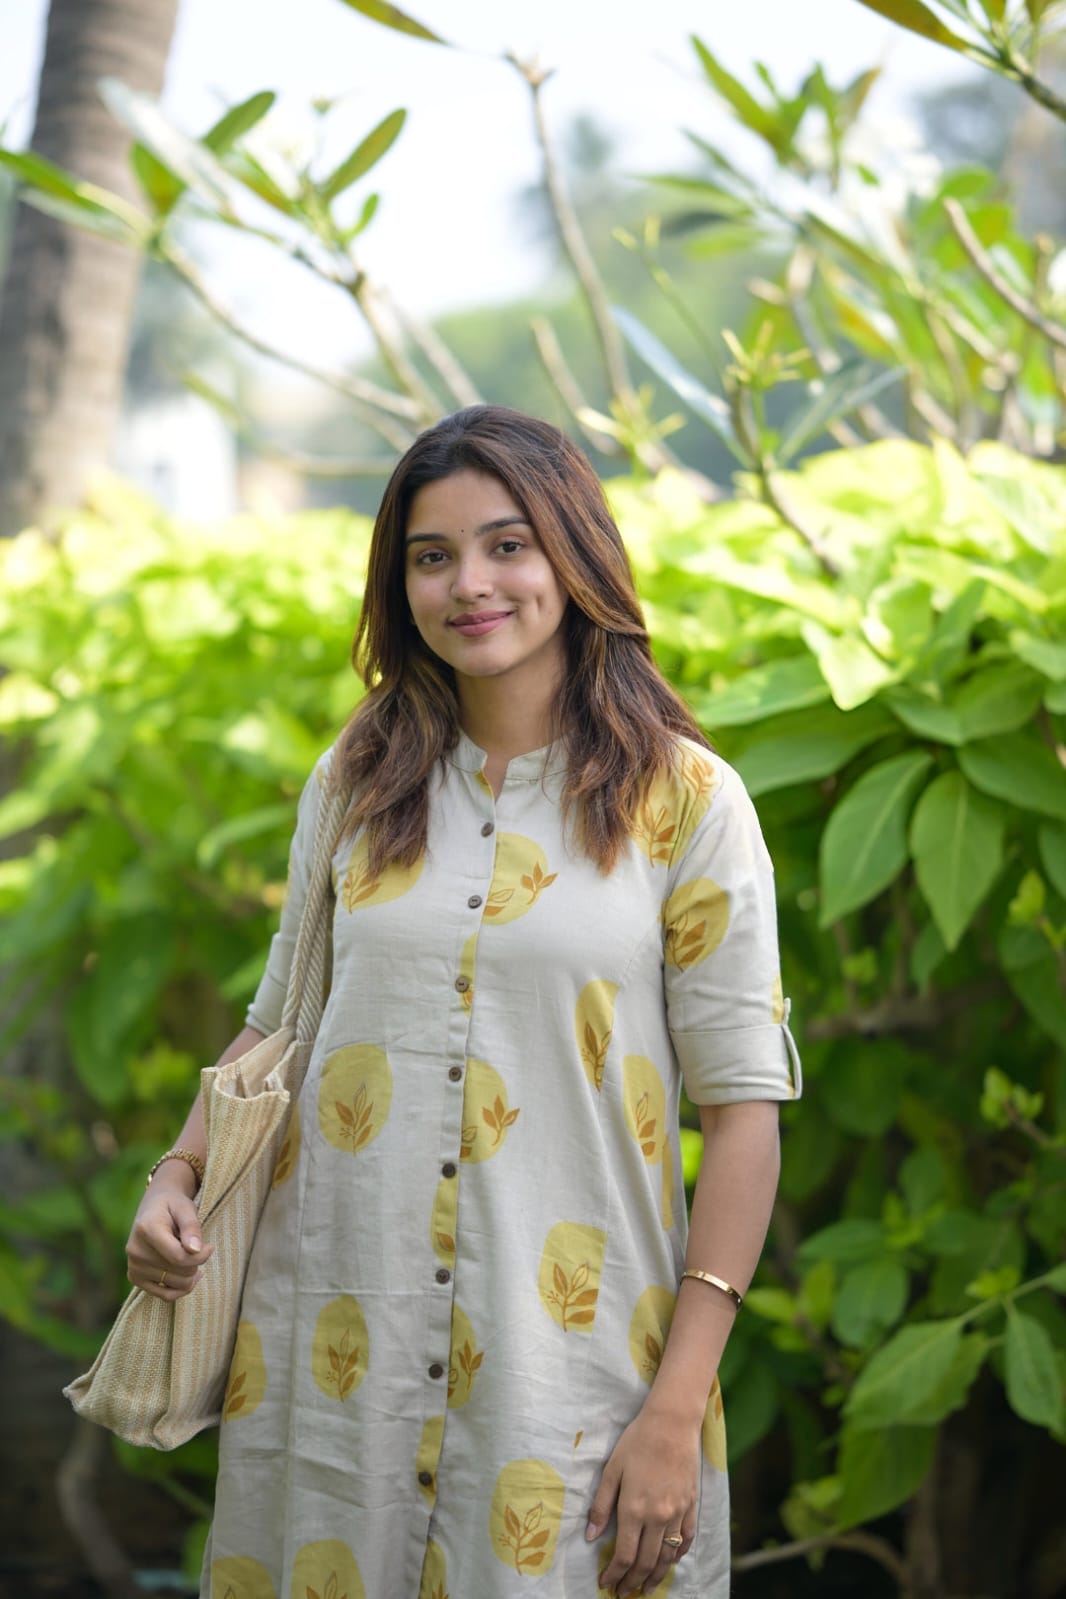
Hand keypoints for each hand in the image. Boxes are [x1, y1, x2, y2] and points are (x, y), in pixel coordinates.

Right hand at [125, 1167, 212, 1300]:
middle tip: (196, 1248)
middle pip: (180, 1272)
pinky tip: (189, 1275)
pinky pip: (164, 1296)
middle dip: (196, 1262)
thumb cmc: (173, 1205)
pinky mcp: (135, 1277)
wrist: (153, 1207)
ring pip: (176, 1285)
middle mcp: (135, 1250)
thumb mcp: (185, 1207)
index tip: (210, 1246)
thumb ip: (191, 1227)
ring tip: (190, 1257)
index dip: (201, 1255)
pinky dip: (181, 1289)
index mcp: (146, 1229)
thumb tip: (194, 1249)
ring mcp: (133, 1266)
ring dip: (190, 1274)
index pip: (179, 1257)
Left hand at [586, 1406, 698, 1595]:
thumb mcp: (612, 1469)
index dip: (615, 1574)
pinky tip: (672, 1562)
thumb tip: (589, 1536)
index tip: (606, 1583)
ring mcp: (678, 1513)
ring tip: (646, 1588)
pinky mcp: (691, 1505)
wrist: (672, 1422)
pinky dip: (679, 1555)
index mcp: (634, 1509)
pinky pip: (687, 1539)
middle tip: (624, 1593)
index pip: (625, 1555)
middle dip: (633, 1582)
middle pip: (646, 1562)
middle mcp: (658, 1517)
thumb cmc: (637, 1441)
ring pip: (668, 1556)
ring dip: (656, 1576)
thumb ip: (601, 1506)